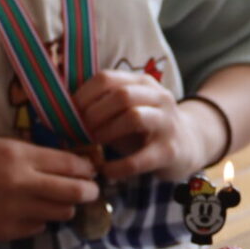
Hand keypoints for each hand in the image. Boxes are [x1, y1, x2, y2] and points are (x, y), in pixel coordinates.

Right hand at [0, 136, 98, 240]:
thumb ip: (28, 153)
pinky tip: (30, 211)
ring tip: (61, 200)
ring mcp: (13, 212)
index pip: (69, 165)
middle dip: (89, 191)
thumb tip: (62, 163)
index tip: (92, 169)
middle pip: (74, 193)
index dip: (86, 168)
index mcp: (18, 156)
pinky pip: (37, 228)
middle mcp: (20, 185)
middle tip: (91, 190)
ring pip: (59, 213)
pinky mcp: (3, 232)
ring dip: (65, 207)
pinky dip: (40, 220)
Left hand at [75, 69, 221, 182]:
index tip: (67, 114)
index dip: (83, 96)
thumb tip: (61, 115)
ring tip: (92, 145)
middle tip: (77, 131)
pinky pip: (139, 159)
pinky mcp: (169, 151)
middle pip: (121, 95)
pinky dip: (117, 167)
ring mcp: (167, 123)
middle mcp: (158, 98)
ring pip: (133, 117)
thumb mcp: (127, 109)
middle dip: (93, 114)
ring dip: (105, 133)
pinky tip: (106, 170)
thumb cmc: (146, 128)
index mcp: (143, 83)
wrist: (188, 145)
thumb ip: (102, 107)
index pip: (107, 78)